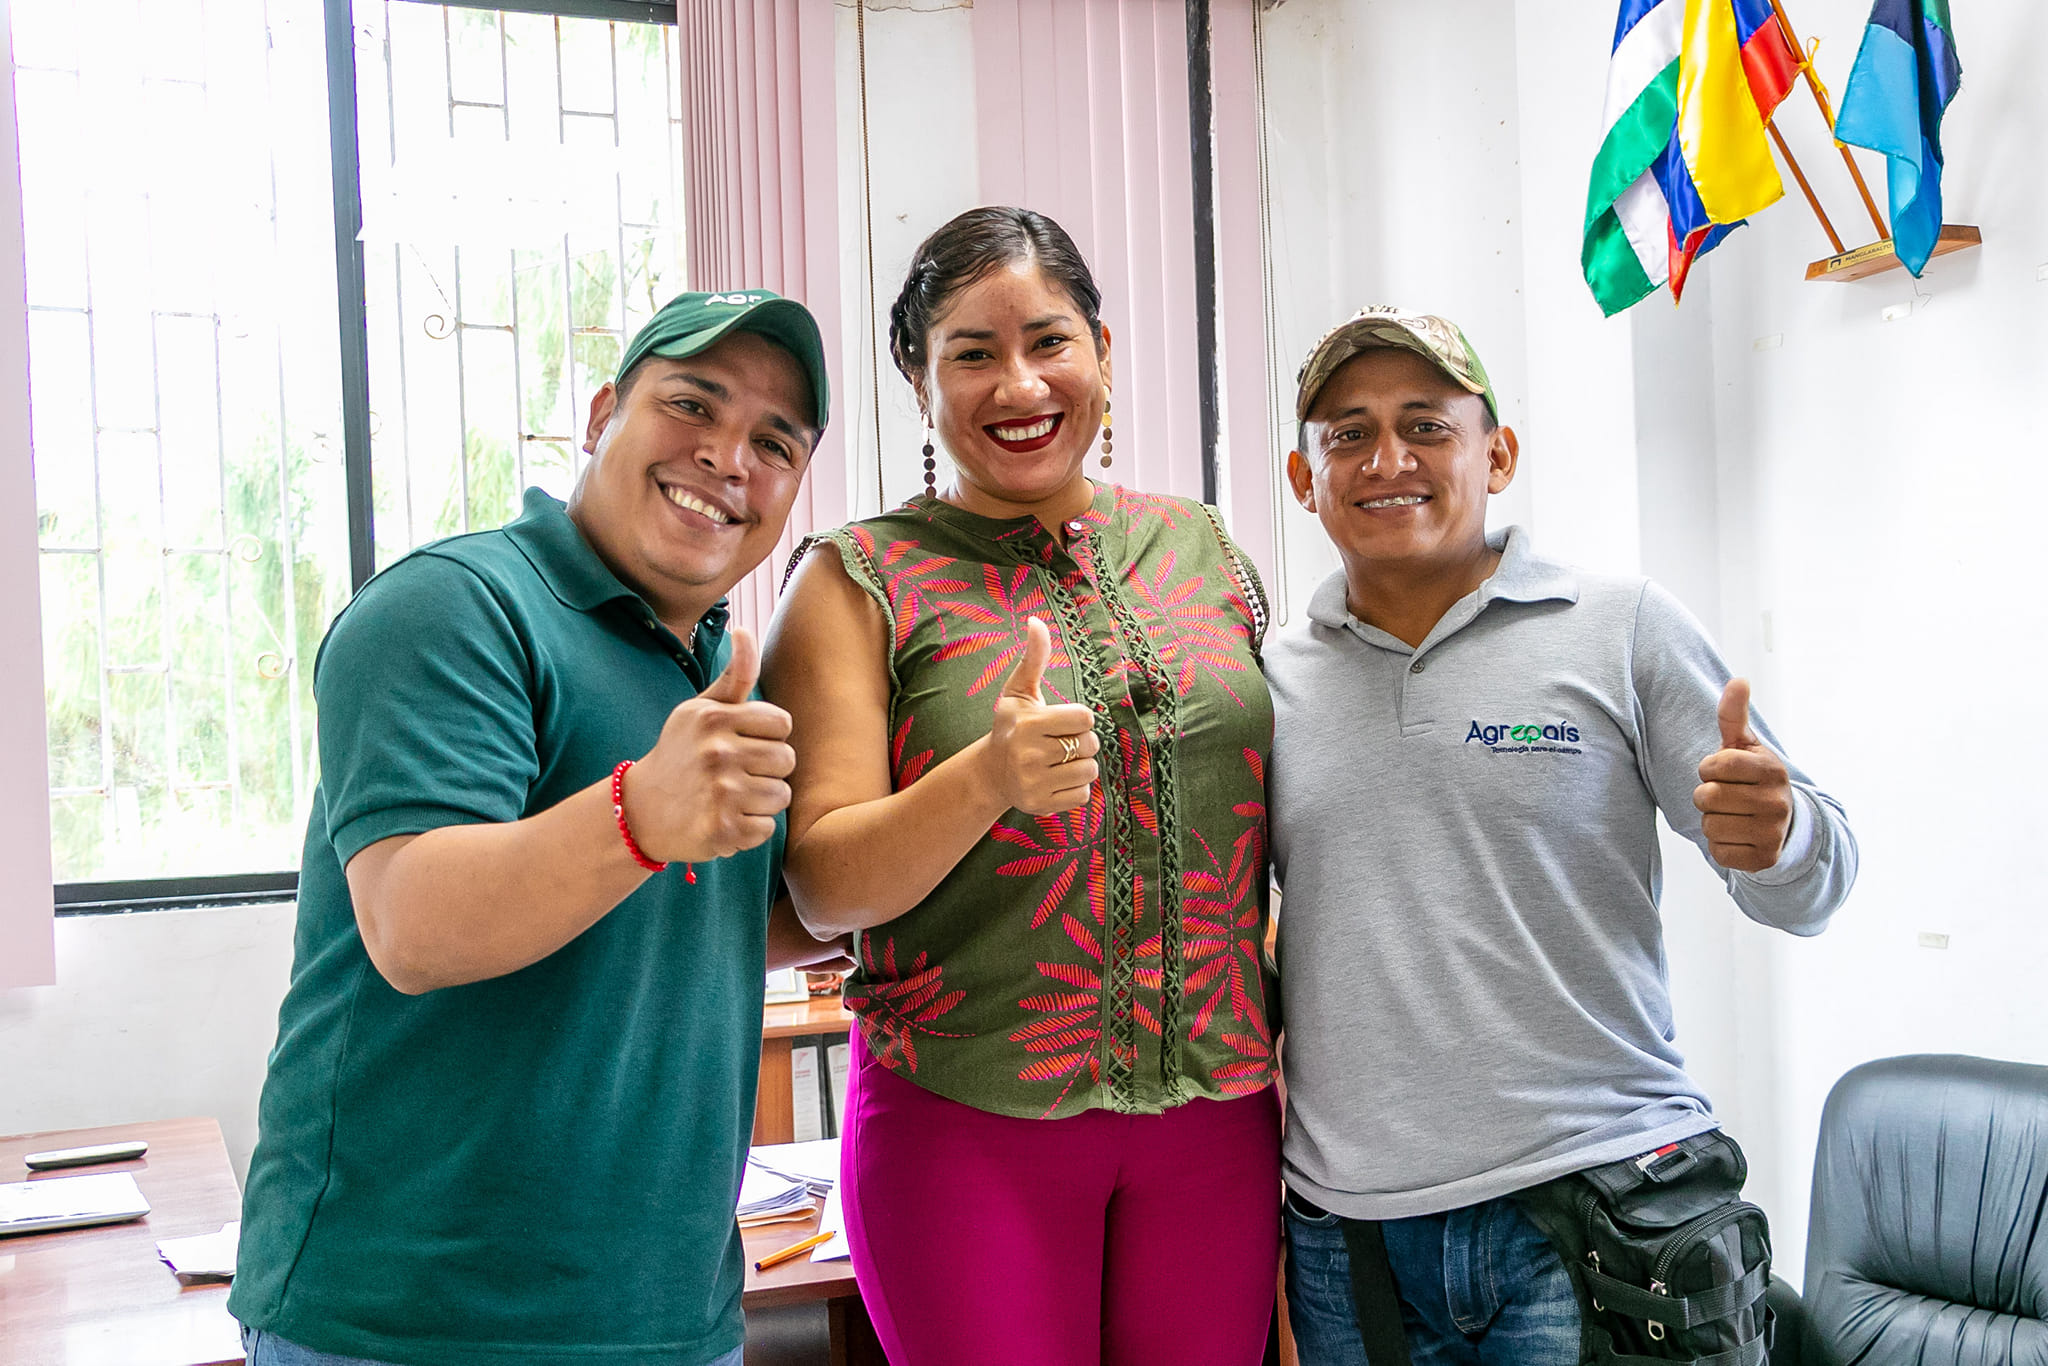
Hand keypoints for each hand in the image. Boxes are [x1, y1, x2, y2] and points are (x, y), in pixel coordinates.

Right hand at [625, 627, 795, 863]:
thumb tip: (744, 629)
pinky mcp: (721, 830)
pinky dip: (750, 828)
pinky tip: (725, 819)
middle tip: (736, 774)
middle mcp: (716, 753)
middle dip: (767, 770)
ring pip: (781, 795)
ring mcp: (719, 793)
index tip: (743, 744)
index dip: (768, 736)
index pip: (782, 724)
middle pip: (787, 760)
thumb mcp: (700, 710)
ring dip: (761, 801)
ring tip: (730, 797)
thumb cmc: (681, 753)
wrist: (640, 811)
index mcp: (713, 718)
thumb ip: (734, 675)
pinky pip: (767, 827)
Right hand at [983, 617, 1099, 815]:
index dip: (1079, 719)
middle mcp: (1028, 754)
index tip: (1061, 722)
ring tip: (1058, 762)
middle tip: (1058, 743)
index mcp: (1027, 724)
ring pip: (1089, 771)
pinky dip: (1075, 788)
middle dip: (1081, 742)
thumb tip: (1036, 620)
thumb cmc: (1012, 726)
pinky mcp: (1040, 804)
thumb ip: (1033, 658)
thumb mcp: (1019, 691)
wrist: (990, 773)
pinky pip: (1083, 795)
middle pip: (1090, 745)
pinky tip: (1055, 780)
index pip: (1085, 719)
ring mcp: (1033, 783)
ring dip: (1080, 765)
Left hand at [1693, 678, 1793, 872]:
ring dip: (1712, 821)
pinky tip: (1737, 835)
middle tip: (1727, 795)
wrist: (1785, 824)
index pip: (1714, 766)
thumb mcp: (1744, 746)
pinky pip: (1718, 853)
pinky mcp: (1764, 859)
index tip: (1723, 772)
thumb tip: (1738, 680)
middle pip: (1707, 797)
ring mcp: (1773, 833)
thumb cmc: (1753, 779)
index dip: (1709, 769)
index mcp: (1771, 769)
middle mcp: (1777, 802)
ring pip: (1709, 826)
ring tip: (1733, 815)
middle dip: (1707, 795)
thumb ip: (1733, 716)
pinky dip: (1720, 845)